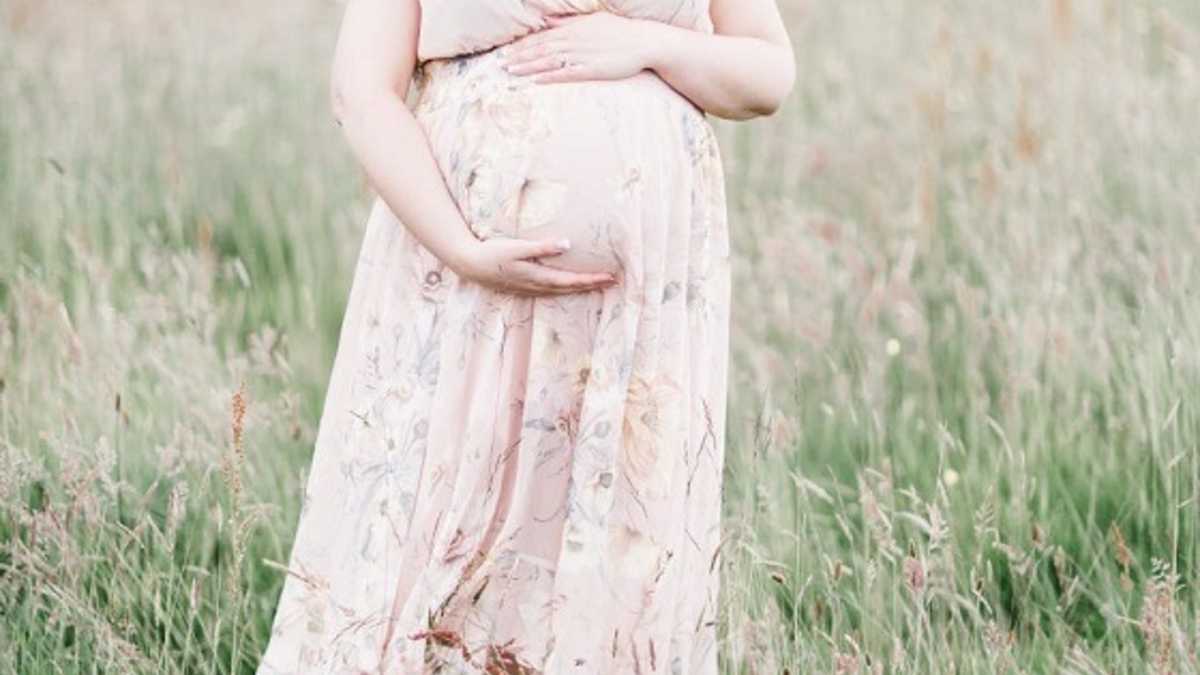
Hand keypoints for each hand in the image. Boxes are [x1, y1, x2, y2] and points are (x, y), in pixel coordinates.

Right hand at [450, 236, 616, 296]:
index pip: (572, 280)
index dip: (592, 279)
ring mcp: (529, 289)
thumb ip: (542, 247)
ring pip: (561, 292)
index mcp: (539, 277)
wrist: (470, 264)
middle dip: (591, 285)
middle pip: (570, 288)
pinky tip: (567, 287)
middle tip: (612, 282)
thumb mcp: (517, 247)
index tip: (610, 277)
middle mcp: (537, 286)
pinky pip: (550, 292)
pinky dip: (563, 289)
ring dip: (579, 288)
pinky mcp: (523, 287)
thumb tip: (566, 244)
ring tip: (595, 285)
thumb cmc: (493, 253)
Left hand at [502, 12, 658, 83]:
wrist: (644, 42)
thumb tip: (547, 18)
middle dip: (518, 56)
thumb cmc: (618, 31)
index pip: (541, 36)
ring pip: (548, 61)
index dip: (522, 44)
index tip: (505, 50)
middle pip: (540, 48)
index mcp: (572, 28)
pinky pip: (565, 74)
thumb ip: (567, 20)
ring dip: (528, 66)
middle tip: (500, 63)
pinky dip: (549, 77)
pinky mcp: (591, 70)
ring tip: (511, 72)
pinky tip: (536, 81)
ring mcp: (581, 55)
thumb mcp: (592, 19)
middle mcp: (573, 40)